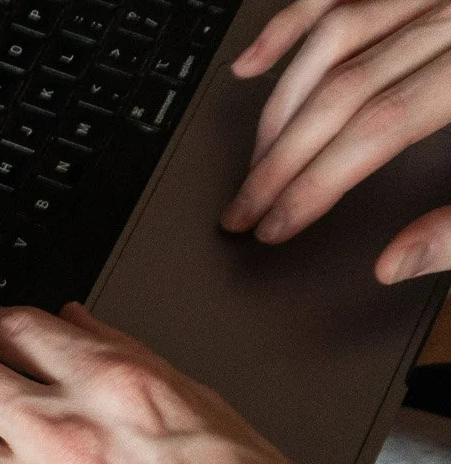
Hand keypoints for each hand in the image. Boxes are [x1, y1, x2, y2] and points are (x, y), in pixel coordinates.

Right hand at [221, 0, 450, 279]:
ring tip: (255, 158)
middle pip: (344, 85)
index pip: (375, 126)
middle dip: (282, 157)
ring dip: (283, 100)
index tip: (276, 225)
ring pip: (336, 33)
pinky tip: (261, 60)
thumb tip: (398, 261)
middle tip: (244, 208)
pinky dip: (296, 21)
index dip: (314, 184)